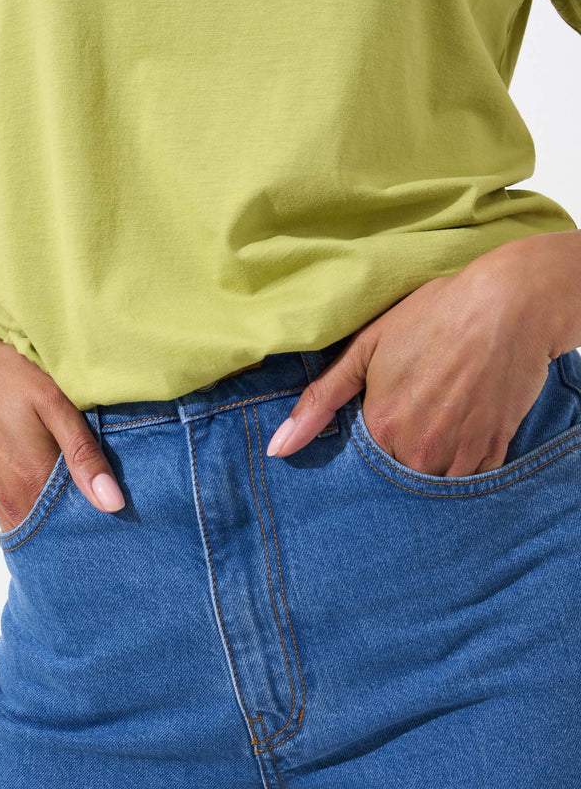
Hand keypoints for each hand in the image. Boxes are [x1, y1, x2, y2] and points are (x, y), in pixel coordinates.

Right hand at [0, 313, 124, 530]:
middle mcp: (15, 504)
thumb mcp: (52, 403)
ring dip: (72, 517)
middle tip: (121, 503)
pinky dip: (51, 511)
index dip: (112, 521)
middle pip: (65, 533)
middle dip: (94, 524)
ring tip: (95, 493)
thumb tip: (113, 502)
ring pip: (47, 527)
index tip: (135, 510)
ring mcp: (0, 502)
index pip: (85, 526)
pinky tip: (68, 488)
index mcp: (34, 484)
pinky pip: (30, 517)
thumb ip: (83, 453)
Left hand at [265, 233, 580, 476]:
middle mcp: (419, 451)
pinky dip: (462, 463)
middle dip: (399, 456)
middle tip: (416, 414)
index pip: (359, 465)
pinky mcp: (494, 452)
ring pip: (433, 483)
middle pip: (397, 476)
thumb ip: (320, 401)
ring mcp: (460, 455)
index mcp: (382, 427)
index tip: (382, 420)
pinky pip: (469, 480)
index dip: (368, 443)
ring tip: (439, 420)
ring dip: (430, 463)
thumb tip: (277, 449)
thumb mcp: (367, 348)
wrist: (511, 305)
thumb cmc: (435, 317)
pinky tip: (463, 426)